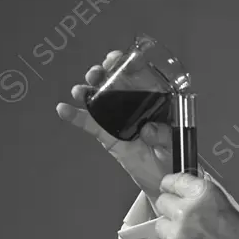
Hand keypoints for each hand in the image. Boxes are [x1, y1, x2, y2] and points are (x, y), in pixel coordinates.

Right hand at [55, 50, 171, 203]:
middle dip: (105, 73)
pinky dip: (76, 117)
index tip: (117, 59)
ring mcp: (120, 121)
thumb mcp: (175, 141)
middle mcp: (135, 107)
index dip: (128, 64)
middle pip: (117, 84)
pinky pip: (91, 125)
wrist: (166, 179)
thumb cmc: (175, 155)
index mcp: (155, 101)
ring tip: (80, 90)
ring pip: (102, 100)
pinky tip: (64, 110)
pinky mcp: (109, 137)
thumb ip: (164, 133)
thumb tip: (147, 129)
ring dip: (89, 91)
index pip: (140, 76)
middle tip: (98, 71)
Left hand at [154, 172, 238, 238]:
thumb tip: (197, 199)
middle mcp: (185, 214)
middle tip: (186, 215)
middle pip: (162, 202)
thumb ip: (212, 204)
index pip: (176, 180)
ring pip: (161, 226)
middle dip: (172, 206)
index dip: (174, 184)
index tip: (173, 187)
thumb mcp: (237, 215)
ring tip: (191, 237)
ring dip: (172, 229)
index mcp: (204, 197)